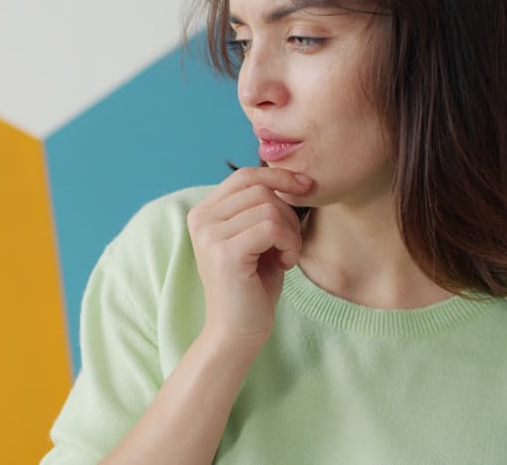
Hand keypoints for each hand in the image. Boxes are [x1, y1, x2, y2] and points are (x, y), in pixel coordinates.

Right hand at [186, 167, 311, 352]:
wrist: (237, 332)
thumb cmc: (252, 286)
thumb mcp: (257, 238)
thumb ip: (263, 208)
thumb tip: (292, 177)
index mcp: (204, 212)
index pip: (245, 176)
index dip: (278, 175)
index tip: (306, 187)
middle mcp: (201, 219)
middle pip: (261, 189)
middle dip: (288, 213)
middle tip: (289, 244)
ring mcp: (210, 235)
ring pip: (269, 207)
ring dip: (290, 232)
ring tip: (285, 256)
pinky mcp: (225, 253)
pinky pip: (271, 227)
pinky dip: (288, 244)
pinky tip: (284, 263)